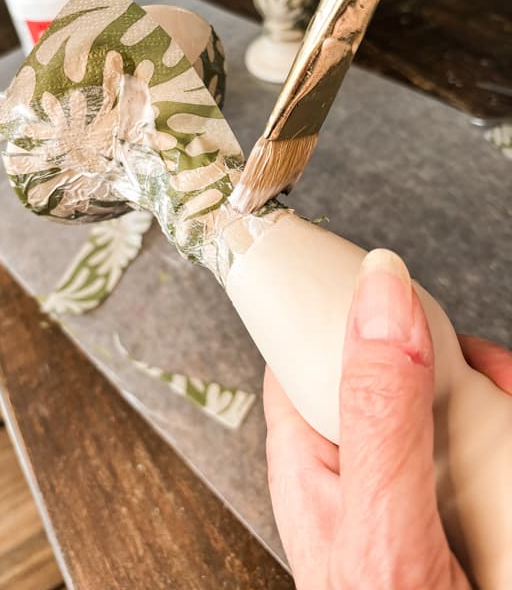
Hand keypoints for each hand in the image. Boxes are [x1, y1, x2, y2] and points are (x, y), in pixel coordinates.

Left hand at [264, 248, 511, 589]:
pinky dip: (501, 427)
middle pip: (386, 369)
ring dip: (482, 392)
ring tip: (511, 393)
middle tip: (489, 363)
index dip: (342, 305)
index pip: (305, 348)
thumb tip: (379, 294)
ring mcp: (404, 486)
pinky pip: (473, 444)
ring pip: (438, 405)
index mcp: (309, 456)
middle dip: (441, 351)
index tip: (389, 277)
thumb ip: (379, 409)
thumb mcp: (383, 520)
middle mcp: (353, 464)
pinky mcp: (445, 506)